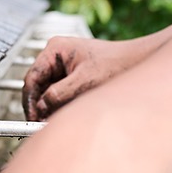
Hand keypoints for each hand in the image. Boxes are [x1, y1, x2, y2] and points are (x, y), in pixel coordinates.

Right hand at [22, 33, 161, 118]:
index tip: (32, 118)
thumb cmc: (118, 64)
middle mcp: (58, 56)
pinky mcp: (74, 77)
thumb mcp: (85, 83)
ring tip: (58, 120)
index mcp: (56, 49)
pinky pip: (61, 93)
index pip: (32, 78)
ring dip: (53, 107)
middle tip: (43, 124)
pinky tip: (69, 114)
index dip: (30, 101)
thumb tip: (41, 109)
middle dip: (41, 106)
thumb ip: (59, 96)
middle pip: (39, 86)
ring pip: (50, 92)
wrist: (141, 62)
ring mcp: (66, 67)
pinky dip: (63, 105)